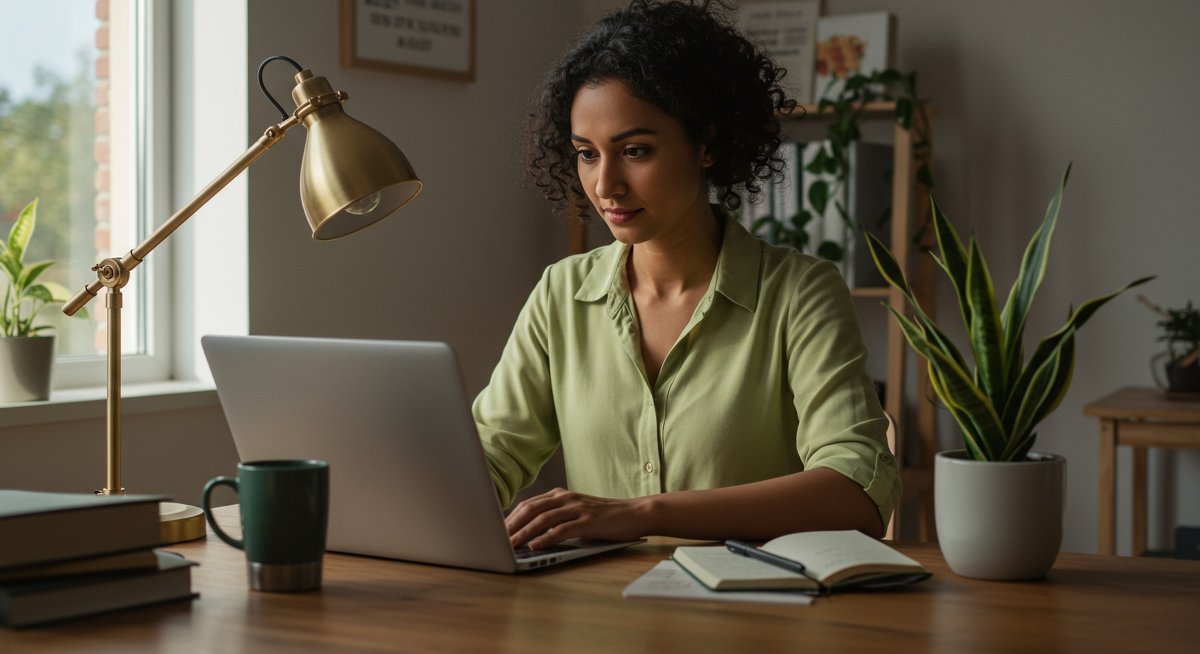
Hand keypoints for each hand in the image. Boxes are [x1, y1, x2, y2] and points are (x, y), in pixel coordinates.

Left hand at [505, 487, 646, 548]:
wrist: (634, 513)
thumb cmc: (605, 517)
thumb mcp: (577, 512)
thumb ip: (557, 517)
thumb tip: (531, 533)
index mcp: (561, 495)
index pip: (529, 504)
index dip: (511, 517)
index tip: (496, 531)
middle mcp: (566, 498)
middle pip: (532, 509)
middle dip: (512, 525)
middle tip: (496, 539)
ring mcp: (577, 509)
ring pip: (543, 519)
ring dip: (525, 532)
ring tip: (511, 545)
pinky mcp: (588, 521)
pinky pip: (562, 529)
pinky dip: (546, 538)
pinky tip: (536, 546)